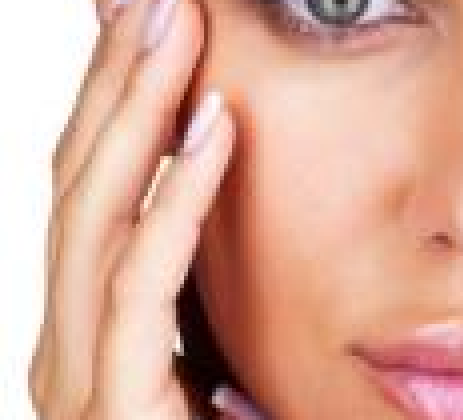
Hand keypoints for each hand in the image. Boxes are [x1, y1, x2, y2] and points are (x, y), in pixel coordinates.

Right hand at [28, 0, 237, 416]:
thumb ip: (195, 286)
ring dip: (135, 112)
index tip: (149, 30)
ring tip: (173, 27)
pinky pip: (140, 281)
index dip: (115, 102)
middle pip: (81, 180)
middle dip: (112, 83)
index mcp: (89, 322)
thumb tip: (222, 195)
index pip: (95, 187)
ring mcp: (76, 370)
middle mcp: (66, 336)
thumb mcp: (205, 353)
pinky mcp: (112, 402)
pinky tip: (214, 129)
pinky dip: (176, 198)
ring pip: (95, 212)